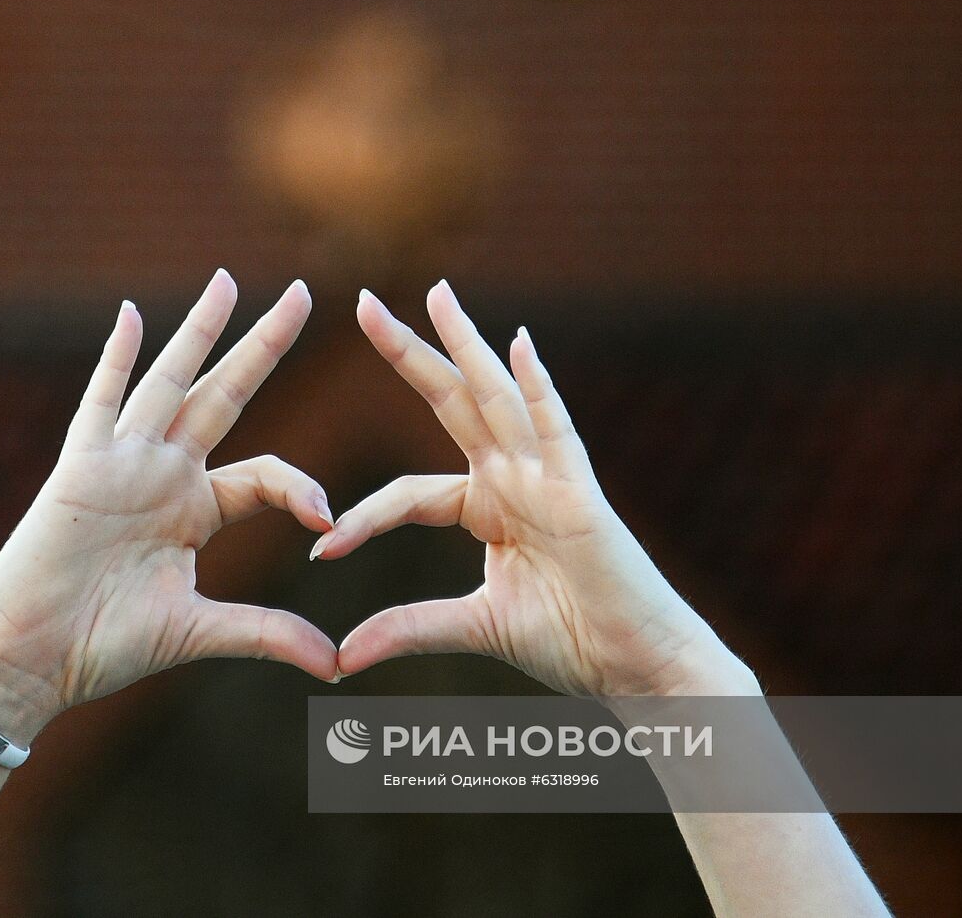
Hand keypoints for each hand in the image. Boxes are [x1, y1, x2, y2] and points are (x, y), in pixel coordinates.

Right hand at [0, 270, 337, 742]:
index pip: (264, 474)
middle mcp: (164, 474)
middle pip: (226, 394)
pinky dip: (116, 360)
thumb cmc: (104, 646)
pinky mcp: (81, 468)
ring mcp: (122, 464)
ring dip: (201, 331)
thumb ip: (267, 633)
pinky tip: (133, 314)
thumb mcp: (200, 631)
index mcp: (194, 508)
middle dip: (265, 345)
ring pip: (170, 382)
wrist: (31, 657)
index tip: (328, 519)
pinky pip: (101, 402)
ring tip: (230, 280)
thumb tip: (335, 663)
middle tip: (304, 292)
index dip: (301, 488)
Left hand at [323, 281, 757, 697]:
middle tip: (364, 301)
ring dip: (466, 345)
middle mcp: (515, 479)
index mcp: (489, 506)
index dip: (364, 518)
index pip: (409, 492)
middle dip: (407, 353)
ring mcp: (549, 479)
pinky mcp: (581, 494)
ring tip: (437, 294)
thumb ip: (409, 629)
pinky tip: (517, 344)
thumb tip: (342, 657)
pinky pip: (557, 432)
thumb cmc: (572, 641)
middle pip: (451, 402)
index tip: (322, 550)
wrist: (638, 667)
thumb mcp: (473, 627)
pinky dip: (539, 388)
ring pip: (499, 399)